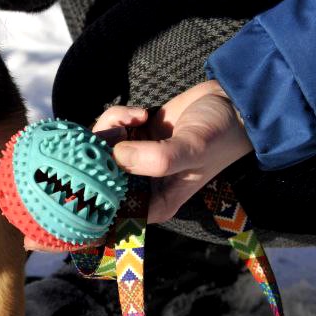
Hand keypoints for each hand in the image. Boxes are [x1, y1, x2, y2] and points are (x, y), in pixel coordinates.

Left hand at [94, 80, 252, 222]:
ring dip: (109, 129)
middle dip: (96, 155)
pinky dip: (117, 117)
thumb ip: (157, 159)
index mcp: (155, 203)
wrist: (231, 102)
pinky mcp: (133, 136)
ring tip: (135, 117)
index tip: (84, 176)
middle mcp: (142, 185)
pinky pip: (108, 129)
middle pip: (96, 180)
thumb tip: (117, 156)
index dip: (92, 199)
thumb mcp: (193, 149)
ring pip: (98, 151)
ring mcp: (135, 160)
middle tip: (117, 133)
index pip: (112, 213)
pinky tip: (141, 113)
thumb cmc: (219, 134)